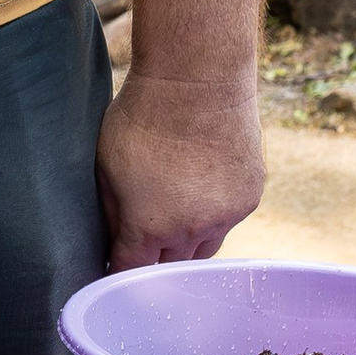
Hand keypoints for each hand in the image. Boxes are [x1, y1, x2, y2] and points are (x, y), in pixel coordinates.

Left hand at [95, 66, 264, 267]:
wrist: (197, 81)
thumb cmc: (141, 117)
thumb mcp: (106, 166)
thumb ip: (112, 212)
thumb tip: (115, 240)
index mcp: (150, 226)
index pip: (132, 272)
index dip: (120, 273)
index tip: (116, 269)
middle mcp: (191, 230)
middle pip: (171, 268)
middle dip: (155, 261)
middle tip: (144, 244)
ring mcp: (226, 216)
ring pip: (204, 250)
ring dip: (187, 243)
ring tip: (173, 217)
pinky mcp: (249, 198)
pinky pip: (227, 222)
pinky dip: (213, 216)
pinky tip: (201, 189)